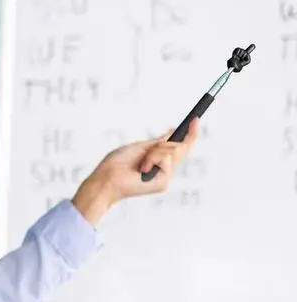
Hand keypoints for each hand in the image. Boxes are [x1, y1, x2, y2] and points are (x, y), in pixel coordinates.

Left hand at [72, 119, 199, 224]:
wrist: (107, 177)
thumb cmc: (118, 164)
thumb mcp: (141, 147)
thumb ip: (159, 142)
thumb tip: (172, 131)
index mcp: (158, 161)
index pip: (180, 147)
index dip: (190, 134)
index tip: (195, 119)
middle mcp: (164, 169)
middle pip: (181, 148)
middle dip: (167, 143)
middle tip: (154, 147)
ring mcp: (164, 176)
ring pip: (173, 151)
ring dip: (155, 152)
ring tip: (140, 163)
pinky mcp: (163, 182)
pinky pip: (166, 159)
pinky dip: (153, 159)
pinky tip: (142, 169)